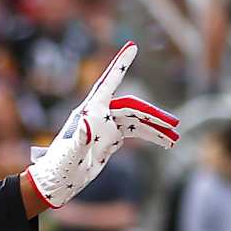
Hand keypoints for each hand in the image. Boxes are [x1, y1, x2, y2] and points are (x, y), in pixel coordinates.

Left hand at [24, 41, 178, 209]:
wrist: (56, 183)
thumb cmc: (59, 167)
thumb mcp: (70, 154)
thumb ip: (79, 139)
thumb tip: (88, 124)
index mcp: (88, 112)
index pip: (108, 83)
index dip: (121, 65)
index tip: (133, 46)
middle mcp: (98, 115)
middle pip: (132, 107)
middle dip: (153, 115)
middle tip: (174, 124)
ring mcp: (106, 127)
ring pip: (137, 121)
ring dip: (156, 128)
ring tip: (174, 138)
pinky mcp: (110, 139)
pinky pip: (135, 132)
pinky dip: (150, 136)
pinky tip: (164, 142)